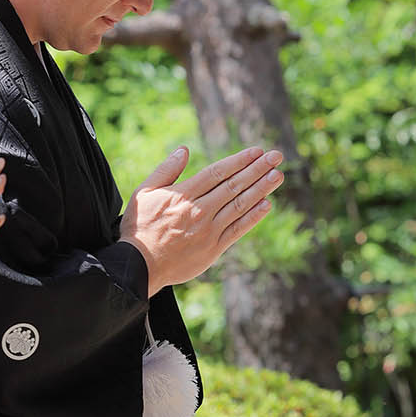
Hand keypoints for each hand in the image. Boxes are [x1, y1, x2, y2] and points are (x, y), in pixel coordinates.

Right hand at [120, 145, 283, 294]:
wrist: (138, 266)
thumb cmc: (138, 227)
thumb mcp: (143, 192)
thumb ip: (166, 170)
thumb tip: (184, 150)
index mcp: (182, 195)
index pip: (217, 173)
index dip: (239, 161)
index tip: (256, 151)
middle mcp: (199, 211)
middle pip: (234, 186)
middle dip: (257, 169)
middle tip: (276, 157)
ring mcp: (208, 231)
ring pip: (239, 206)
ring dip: (261, 189)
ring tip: (277, 175)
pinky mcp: (213, 249)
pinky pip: (237, 230)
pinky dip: (253, 217)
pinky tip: (266, 205)